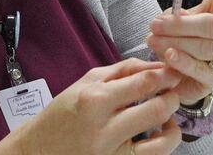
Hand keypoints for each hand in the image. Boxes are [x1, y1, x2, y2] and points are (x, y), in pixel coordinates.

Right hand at [0, 58, 183, 154]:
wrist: (37, 151)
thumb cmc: (61, 115)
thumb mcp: (85, 82)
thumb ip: (122, 71)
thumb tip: (155, 65)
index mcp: (94, 100)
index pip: (144, 83)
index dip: (167, 75)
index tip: (175, 72)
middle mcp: (104, 129)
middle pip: (158, 109)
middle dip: (172, 97)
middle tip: (171, 92)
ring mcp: (112, 154)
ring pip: (163, 141)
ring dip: (172, 125)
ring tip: (165, 117)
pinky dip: (161, 145)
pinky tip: (155, 135)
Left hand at [147, 0, 212, 104]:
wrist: (181, 70)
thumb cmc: (186, 35)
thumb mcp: (184, 17)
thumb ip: (181, 13)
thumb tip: (176, 15)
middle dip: (182, 25)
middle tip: (156, 25)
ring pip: (205, 47)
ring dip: (175, 42)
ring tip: (153, 39)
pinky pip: (200, 69)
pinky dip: (182, 61)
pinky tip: (168, 55)